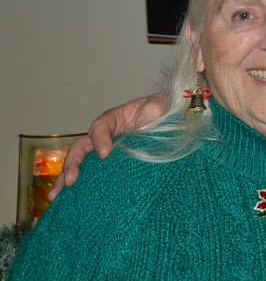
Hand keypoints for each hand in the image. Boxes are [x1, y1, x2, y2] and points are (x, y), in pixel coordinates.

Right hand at [49, 92, 168, 200]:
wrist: (165, 127)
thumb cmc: (160, 114)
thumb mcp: (158, 106)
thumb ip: (156, 106)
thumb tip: (152, 111)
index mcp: (114, 121)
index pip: (101, 126)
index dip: (100, 139)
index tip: (105, 154)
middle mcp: (103, 137)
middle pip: (81, 148)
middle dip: (73, 164)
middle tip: (71, 180)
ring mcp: (103, 153)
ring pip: (78, 164)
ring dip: (65, 179)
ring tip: (56, 196)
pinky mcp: (108, 168)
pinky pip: (89, 177)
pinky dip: (76, 189)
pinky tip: (67, 202)